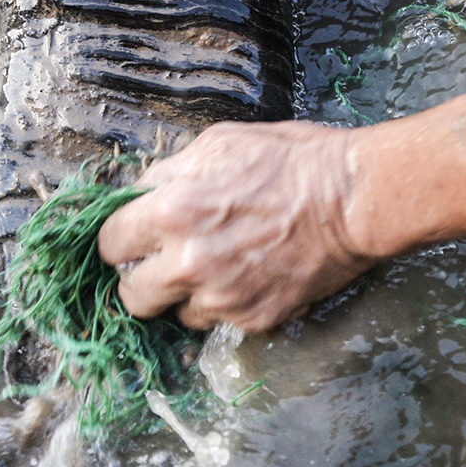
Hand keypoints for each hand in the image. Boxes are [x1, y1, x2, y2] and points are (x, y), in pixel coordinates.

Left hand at [97, 121, 378, 331]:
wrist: (354, 199)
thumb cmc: (291, 161)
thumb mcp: (218, 145)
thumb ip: (168, 173)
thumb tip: (140, 194)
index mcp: (171, 213)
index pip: (110, 244)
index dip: (120, 240)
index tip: (132, 239)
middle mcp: (189, 263)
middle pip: (131, 296)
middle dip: (141, 279)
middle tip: (162, 263)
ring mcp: (222, 297)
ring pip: (177, 314)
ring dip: (187, 295)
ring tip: (216, 267)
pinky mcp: (254, 319)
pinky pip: (221, 322)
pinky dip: (228, 303)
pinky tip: (248, 274)